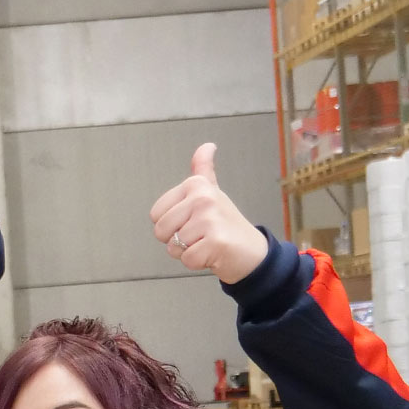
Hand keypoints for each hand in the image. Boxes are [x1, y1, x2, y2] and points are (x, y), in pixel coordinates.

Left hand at [148, 143, 269, 284]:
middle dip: (177, 241)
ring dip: (189, 251)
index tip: (194, 221)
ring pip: (173, 247)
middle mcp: (203, 197)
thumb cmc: (226, 223)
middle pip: (161, 231)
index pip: (156, 215)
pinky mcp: (216, 241)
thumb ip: (203, 169)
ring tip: (208, 243)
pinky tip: (214, 253)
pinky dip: (198, 262)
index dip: (171, 225)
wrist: (253, 252)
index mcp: (196, 184)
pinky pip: (187, 259)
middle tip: (201, 235)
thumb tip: (207, 146)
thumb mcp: (212, 191)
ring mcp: (210, 219)